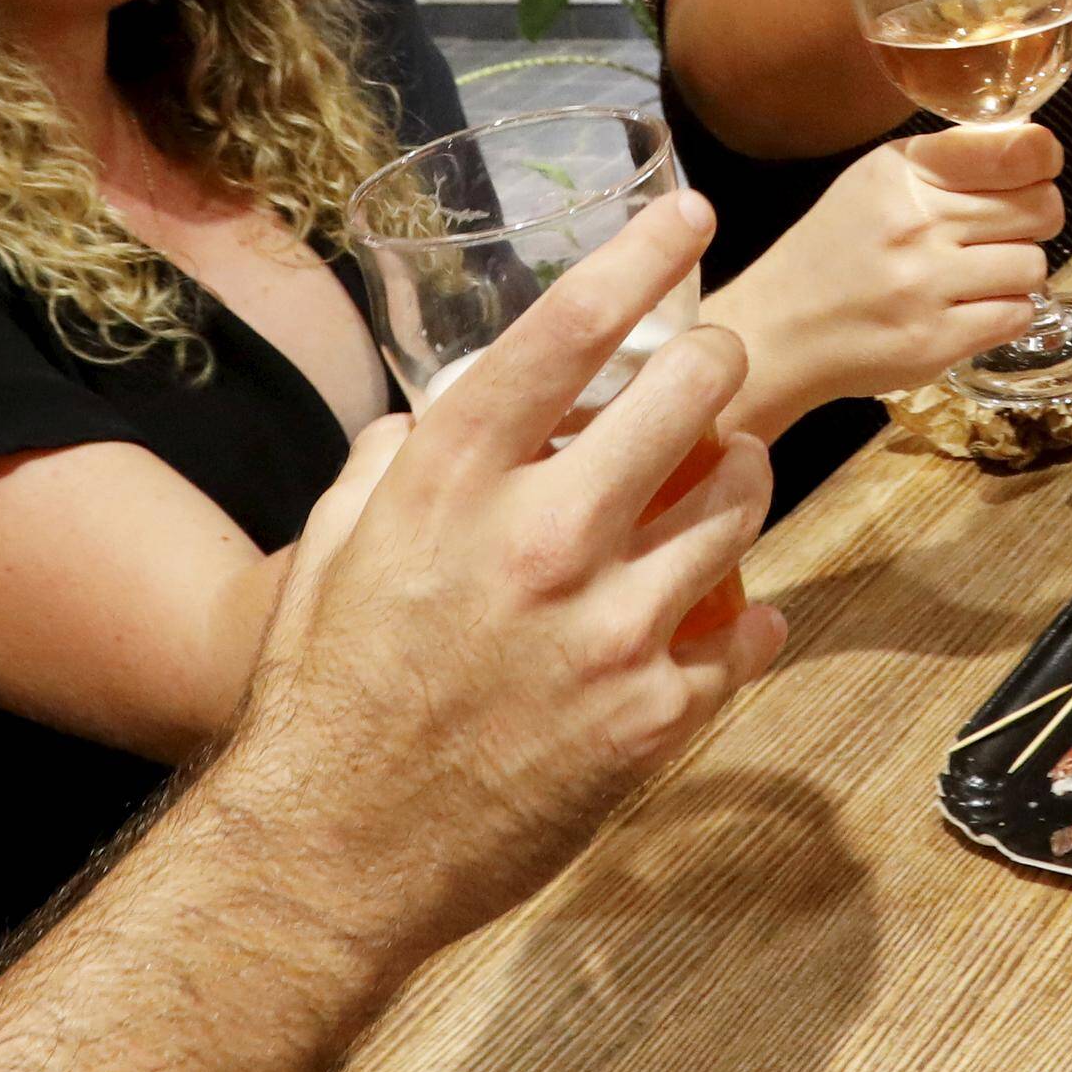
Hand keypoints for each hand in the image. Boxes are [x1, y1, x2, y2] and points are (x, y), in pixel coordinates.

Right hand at [222, 193, 783, 957]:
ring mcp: (609, 629)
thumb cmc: (323, 695)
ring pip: (742, 500)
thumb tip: (435, 412)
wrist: (333, 855)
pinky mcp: (653, 715)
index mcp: (452, 482)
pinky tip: (720, 612)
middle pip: (692, 396)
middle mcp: (541, 538)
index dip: (643, 256)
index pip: (570, 330)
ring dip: (739, 479)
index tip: (690, 216)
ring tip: (715, 486)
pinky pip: (747, 628)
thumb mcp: (332, 547)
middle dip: (716, 366)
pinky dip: (742, 615)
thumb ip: (394, 462)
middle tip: (711, 373)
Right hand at [711, 123, 1060, 427]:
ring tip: (980, 277)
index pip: (1014, 150)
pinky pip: (1017, 316)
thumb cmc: (835, 249)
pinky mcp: (935, 341)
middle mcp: (916, 223)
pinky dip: (1006, 313)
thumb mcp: (876, 181)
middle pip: (1040, 207)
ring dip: (1018, 273)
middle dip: (1035, 219)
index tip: (1037, 170)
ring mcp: (926, 285)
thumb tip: (1032, 149)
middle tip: (1004, 232)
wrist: (780, 328)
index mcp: (904, 172)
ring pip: (1034, 265)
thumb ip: (948, 161)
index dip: (1041, 159)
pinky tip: (973, 309)